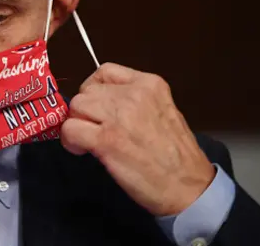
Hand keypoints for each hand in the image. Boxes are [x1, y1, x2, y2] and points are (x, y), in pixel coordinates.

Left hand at [60, 63, 214, 215]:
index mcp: (149, 84)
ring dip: (76, 123)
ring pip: (76, 106)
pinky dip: (70, 140)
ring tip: (87, 140)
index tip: (96, 106)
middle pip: (87, 90)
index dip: (94, 89)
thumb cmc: (177, 157)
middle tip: (93, 128)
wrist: (189, 188)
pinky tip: (82, 150)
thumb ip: (134, 100)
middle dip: (85, 110)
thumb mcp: (163, 111)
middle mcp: (133, 94)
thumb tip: (101, 103)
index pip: (105, 71)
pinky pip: (70, 129)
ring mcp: (118, 115)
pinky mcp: (105, 139)